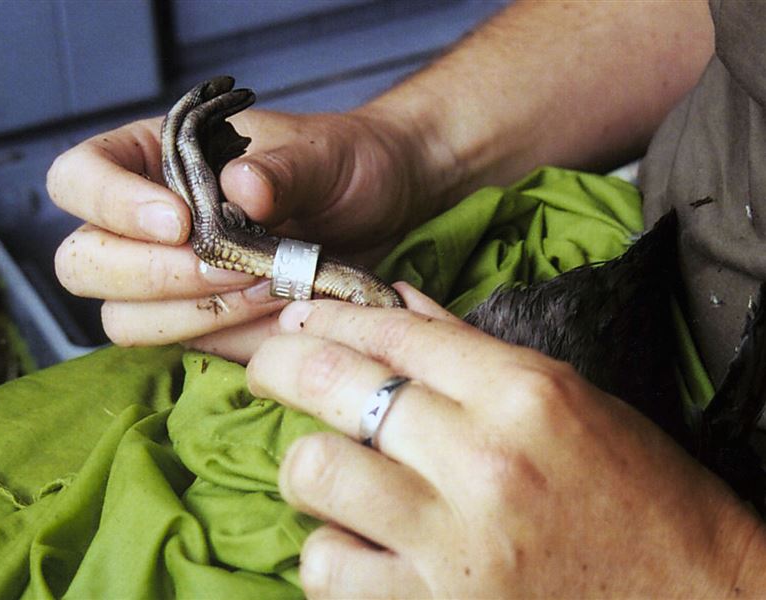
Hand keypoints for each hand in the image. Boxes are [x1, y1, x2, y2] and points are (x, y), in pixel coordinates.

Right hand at [48, 107, 444, 361]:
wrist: (384, 210)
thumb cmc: (343, 164)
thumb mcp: (323, 154)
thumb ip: (282, 168)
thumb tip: (241, 191)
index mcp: (148, 159)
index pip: (77, 178)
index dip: (109, 204)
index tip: (178, 222)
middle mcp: (141, 223)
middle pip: (84, 263)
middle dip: (153, 274)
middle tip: (229, 268)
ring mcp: (164, 282)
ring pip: (123, 320)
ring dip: (190, 315)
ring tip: (265, 290)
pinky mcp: (200, 326)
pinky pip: (184, 349)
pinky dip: (230, 340)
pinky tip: (279, 314)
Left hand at [246, 283, 765, 597]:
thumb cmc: (641, 501)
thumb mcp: (573, 404)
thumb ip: (472, 352)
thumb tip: (393, 303)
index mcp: (524, 394)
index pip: (390, 332)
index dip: (326, 317)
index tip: (295, 321)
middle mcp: (483, 460)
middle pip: (332, 385)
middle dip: (280, 368)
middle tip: (269, 374)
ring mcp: (455, 543)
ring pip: (313, 473)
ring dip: (308, 472)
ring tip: (330, 481)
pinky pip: (327, 569)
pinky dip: (330, 557)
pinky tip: (357, 552)